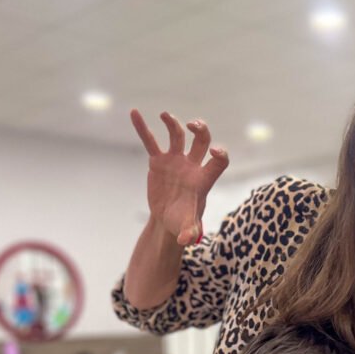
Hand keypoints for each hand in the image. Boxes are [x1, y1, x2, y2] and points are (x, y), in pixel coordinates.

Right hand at [130, 109, 229, 245]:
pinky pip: (150, 141)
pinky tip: (134, 113)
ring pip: (177, 136)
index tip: (214, 150)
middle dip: (200, 130)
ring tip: (165, 115)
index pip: (219, 161)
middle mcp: (192, 165)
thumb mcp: (186, 227)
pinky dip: (142, 127)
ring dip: (172, 123)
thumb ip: (189, 231)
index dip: (220, 154)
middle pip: (202, 140)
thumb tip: (187, 240)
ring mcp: (175, 160)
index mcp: (204, 178)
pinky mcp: (158, 161)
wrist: (167, 219)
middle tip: (192, 126)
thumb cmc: (182, 222)